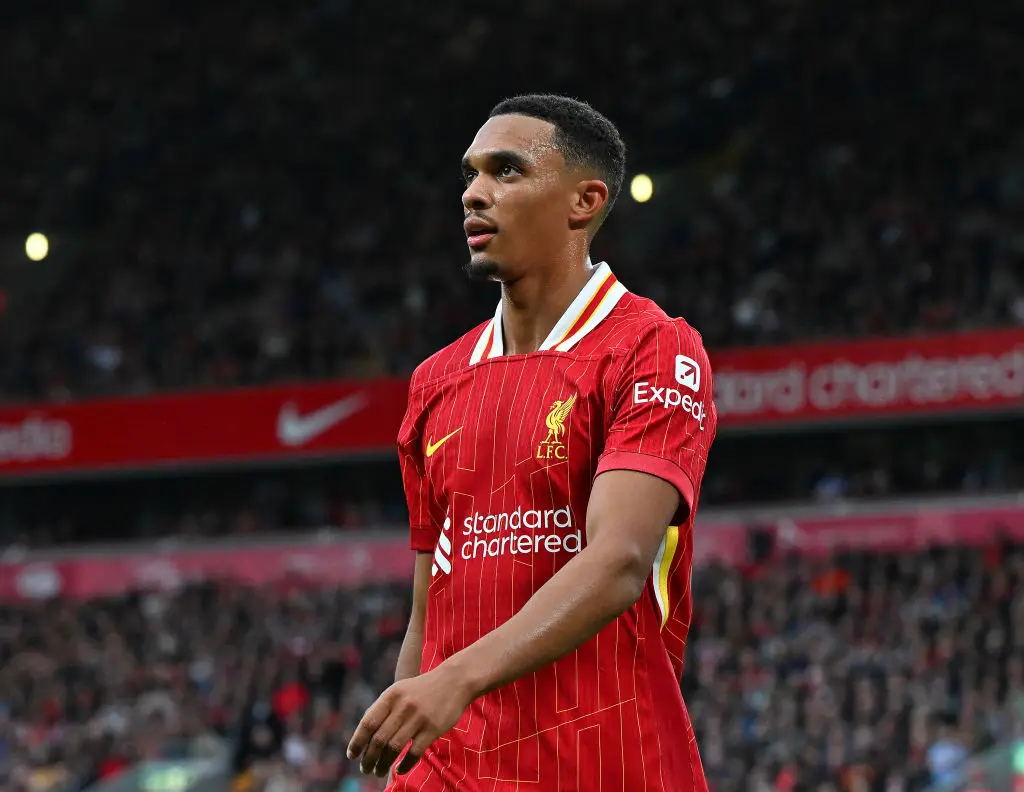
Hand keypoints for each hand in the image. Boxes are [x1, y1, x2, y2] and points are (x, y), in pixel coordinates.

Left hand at [346, 663, 475, 777]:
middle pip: (379, 739)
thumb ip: (383, 708)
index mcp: (391, 696)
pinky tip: (400, 769)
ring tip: (379, 771)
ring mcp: (418, 717)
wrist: (454, 680)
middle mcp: (403, 706)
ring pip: (394, 748)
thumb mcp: (399, 690)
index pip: (368, 722)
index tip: (352, 755)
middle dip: (369, 758)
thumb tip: (363, 735)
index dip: (357, 741)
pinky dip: (404, 765)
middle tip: (365, 769)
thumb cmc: (422, 689)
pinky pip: (414, 752)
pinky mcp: (433, 728)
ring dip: (383, 764)